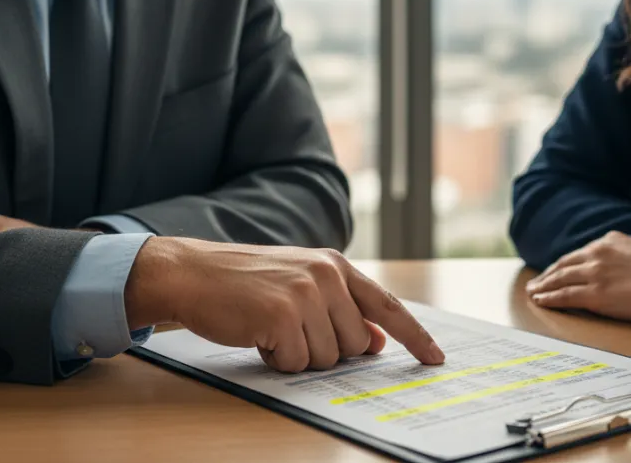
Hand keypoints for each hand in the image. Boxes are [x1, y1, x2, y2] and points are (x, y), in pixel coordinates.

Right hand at [124, 238, 445, 372]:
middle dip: (324, 348)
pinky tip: (257, 334)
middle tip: (289, 328)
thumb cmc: (246, 284)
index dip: (414, 336)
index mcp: (336, 266)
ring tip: (270, 327)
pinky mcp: (282, 315)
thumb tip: (376, 342)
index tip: (436, 357)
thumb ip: (342, 308)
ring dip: (297, 354)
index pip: (387, 306)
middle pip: (355, 345)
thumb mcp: (301, 284)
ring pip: (327, 358)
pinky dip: (276, 359)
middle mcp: (327, 275)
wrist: (194, 273)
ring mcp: (306, 294)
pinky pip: (296, 363)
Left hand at [525, 231, 630, 324]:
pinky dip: (548, 298)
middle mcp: (597, 253)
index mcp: (609, 241)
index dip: (564, 264)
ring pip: (559, 279)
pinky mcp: (594, 294)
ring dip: (543, 286)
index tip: (556, 270)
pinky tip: (540, 300)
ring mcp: (594, 273)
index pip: (579, 254)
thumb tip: (616, 266)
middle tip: (537, 282)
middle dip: (548, 274)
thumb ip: (622, 255)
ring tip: (533, 292)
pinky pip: (563, 296)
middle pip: (564, 264)